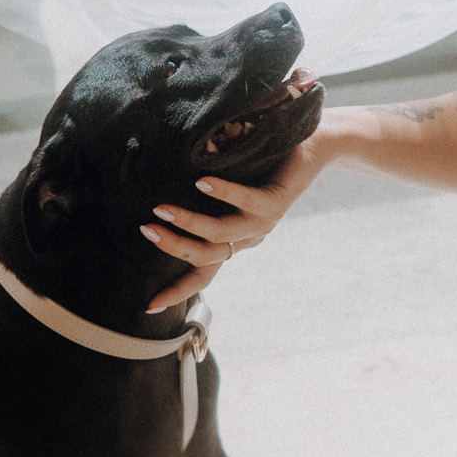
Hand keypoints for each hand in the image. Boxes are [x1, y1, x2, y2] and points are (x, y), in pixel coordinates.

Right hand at [142, 138, 321, 312]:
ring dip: (188, 223)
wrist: (312, 149)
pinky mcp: (276, 201)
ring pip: (221, 234)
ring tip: (162, 209)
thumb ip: (197, 188)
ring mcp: (263, 222)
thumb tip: (159, 182)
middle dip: (172, 247)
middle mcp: (248, 236)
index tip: (150, 306)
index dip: (178, 292)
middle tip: (145, 230)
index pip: (204, 273)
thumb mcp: (224, 183)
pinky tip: (201, 184)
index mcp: (235, 238)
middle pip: (205, 256)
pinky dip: (222, 193)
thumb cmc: (261, 164)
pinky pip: (247, 201)